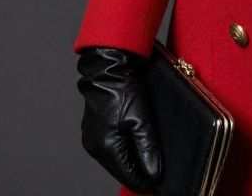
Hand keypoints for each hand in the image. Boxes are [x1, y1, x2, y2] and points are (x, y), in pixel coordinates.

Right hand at [76, 45, 162, 193]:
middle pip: (120, 170)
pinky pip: (110, 149)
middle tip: (158, 173)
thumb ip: (147, 148)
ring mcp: (91, 139)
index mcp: (106, 147)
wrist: (108, 67)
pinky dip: (123, 151)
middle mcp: (95, 147)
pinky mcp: (92, 130)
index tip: (160, 185)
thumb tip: (154, 173)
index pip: (128, 176)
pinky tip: (135, 147)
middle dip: (138, 173)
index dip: (145, 182)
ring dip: (130, 162)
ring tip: (149, 161)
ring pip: (115, 161)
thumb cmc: (123, 88)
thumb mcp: (141, 119)